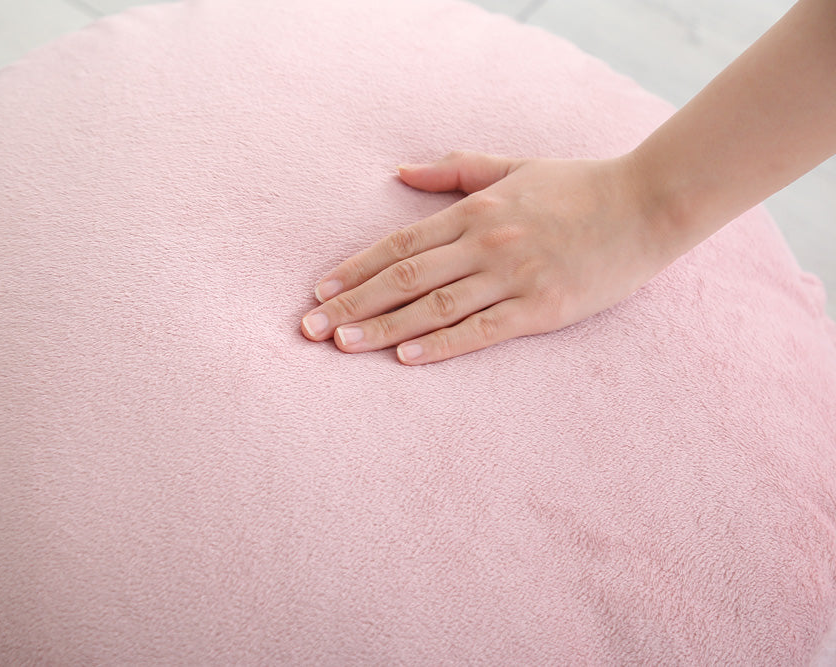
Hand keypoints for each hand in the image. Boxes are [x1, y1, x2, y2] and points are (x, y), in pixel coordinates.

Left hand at [300, 150, 674, 364]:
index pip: (399, 245)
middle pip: (403, 279)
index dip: (354, 269)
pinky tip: (407, 358)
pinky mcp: (542, 308)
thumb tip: (400, 173)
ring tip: (341, 345)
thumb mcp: (512, 167)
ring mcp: (513, 276)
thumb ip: (455, 171)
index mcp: (475, 211)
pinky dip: (442, 345)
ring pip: (434, 307)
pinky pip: (482, 330)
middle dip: (351, 304)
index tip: (318, 290)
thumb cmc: (577, 186)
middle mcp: (485, 243)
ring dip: (382, 328)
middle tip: (310, 328)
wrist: (649, 203)